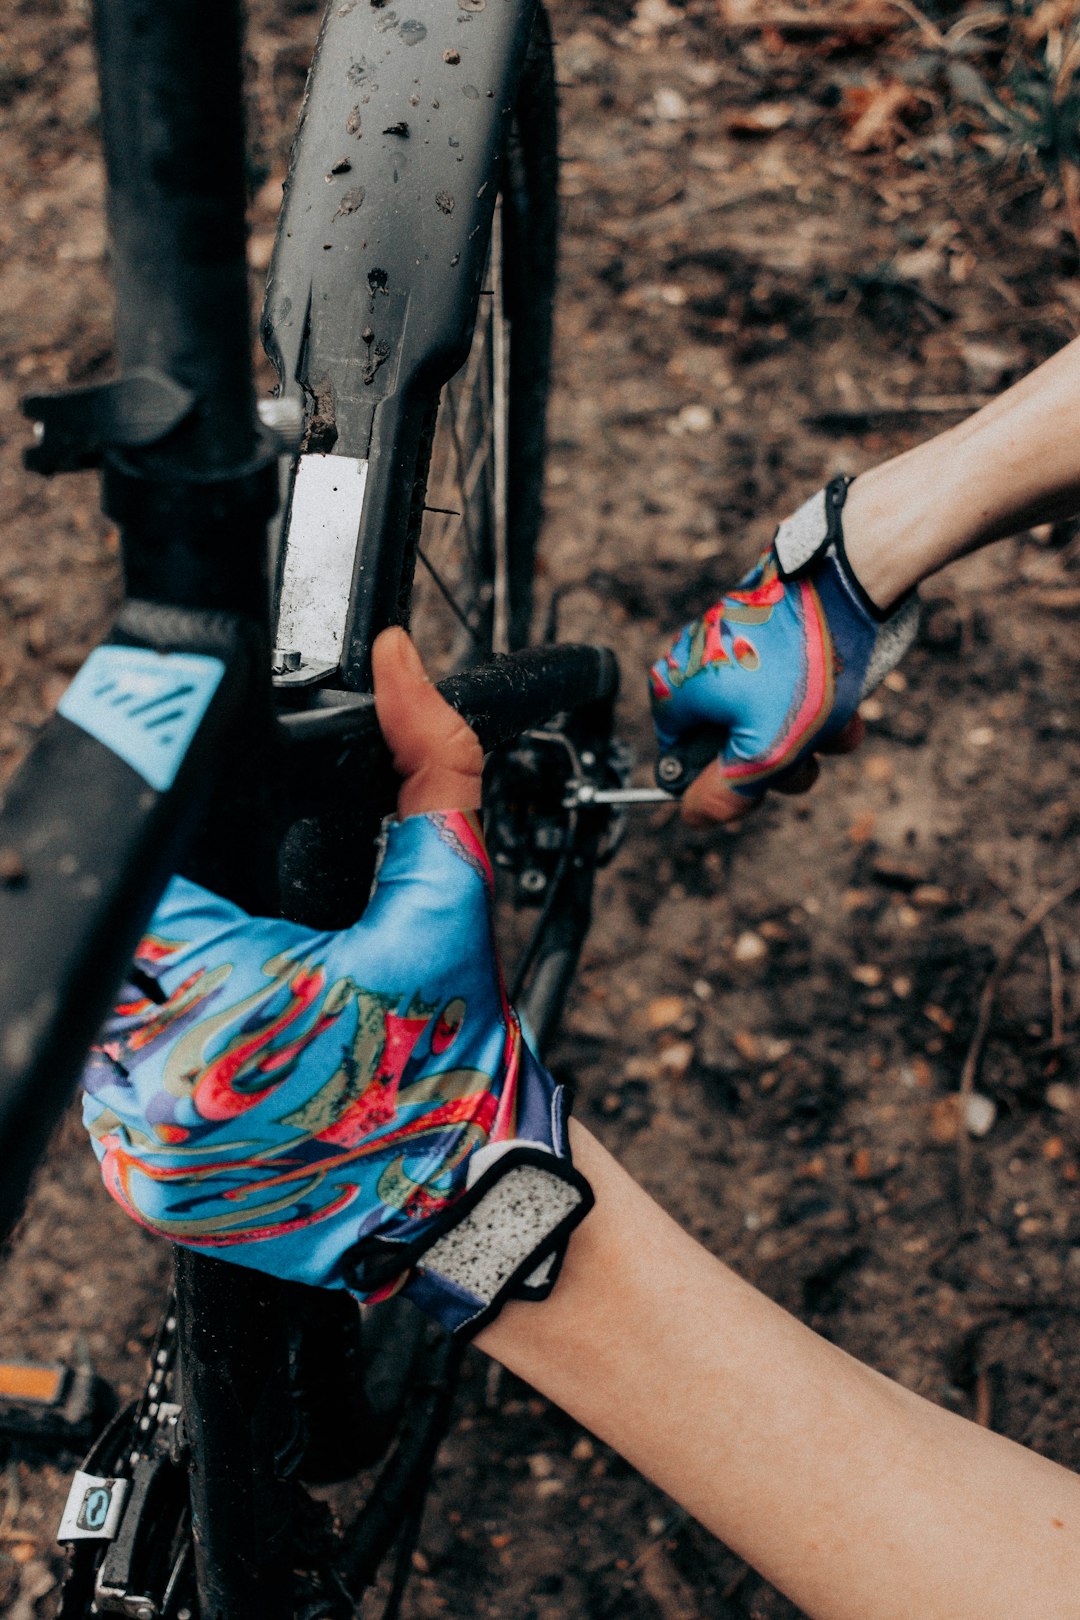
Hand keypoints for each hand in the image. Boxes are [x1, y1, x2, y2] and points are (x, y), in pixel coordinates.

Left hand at [81, 629, 591, 1338]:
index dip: (189, 883)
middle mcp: (161, 1087)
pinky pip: (122, 1105)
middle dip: (183, 949)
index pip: (147, 889)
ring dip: (169, 1010)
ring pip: (114, 1031)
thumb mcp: (449, 893)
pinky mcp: (143, 1194)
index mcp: (228, 1003)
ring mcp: (143, 1151)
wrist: (468, 1194)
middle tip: (260, 967)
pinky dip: (168, 1079)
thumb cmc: (452, 1049)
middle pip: (125, 959)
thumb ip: (423, 762)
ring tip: (256, 1021)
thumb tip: (399, 663)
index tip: (233, 902)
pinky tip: (241, 1074)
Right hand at [649, 478, 918, 826]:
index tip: (760, 783)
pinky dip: (817, 702)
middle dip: (778, 760)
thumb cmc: (803, 664)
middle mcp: (694, 663)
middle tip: (807, 756)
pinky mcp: (770, 631)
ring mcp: (733, 645)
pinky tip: (849, 702)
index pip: (682, 761)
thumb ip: (726, 792)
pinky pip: (789, 685)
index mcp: (674, 690)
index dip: (723, 782)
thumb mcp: (764, 751)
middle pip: (729, 743)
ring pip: (768, 717)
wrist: (849, 580)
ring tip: (839, 725)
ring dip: (809, 736)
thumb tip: (693, 815)